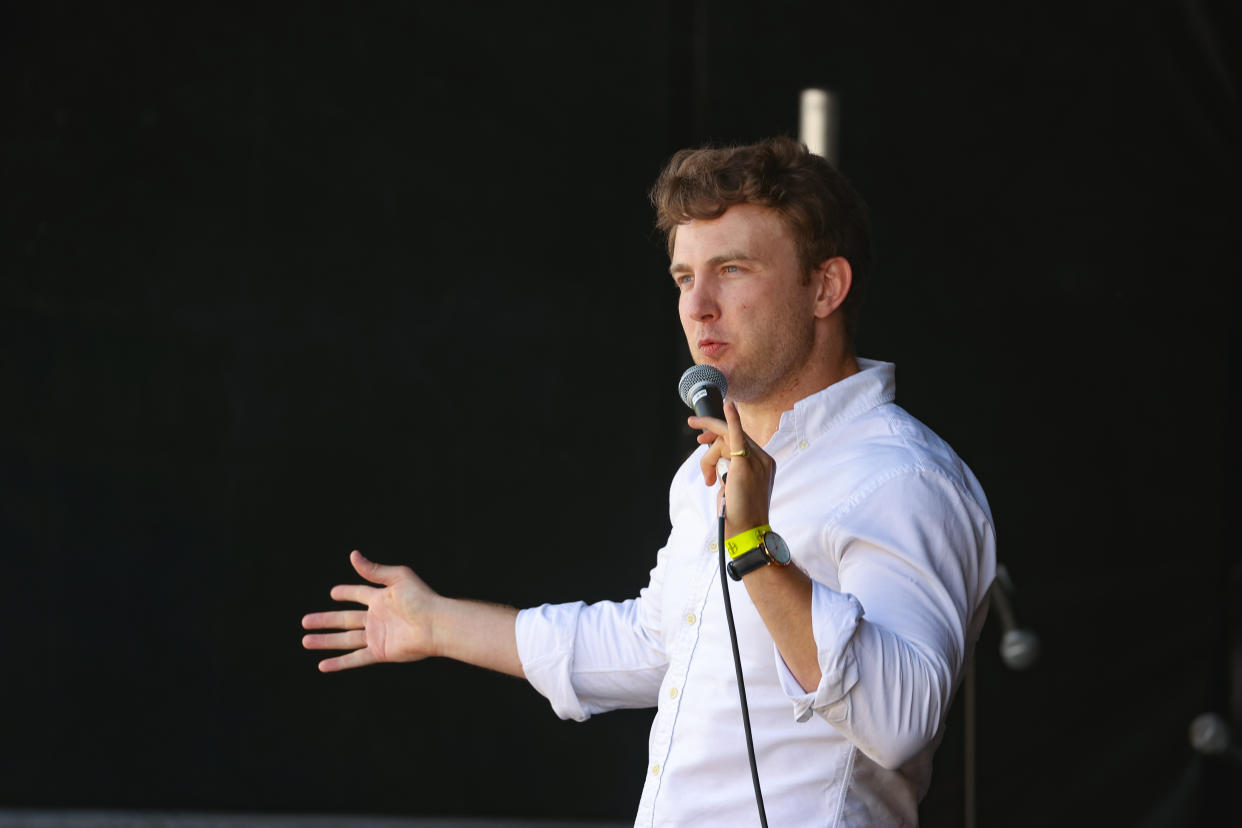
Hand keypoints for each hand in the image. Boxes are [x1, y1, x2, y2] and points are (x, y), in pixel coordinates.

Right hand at [301, 550, 442, 671]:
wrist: (436, 624)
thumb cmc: (421, 598)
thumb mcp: (397, 578)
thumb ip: (374, 570)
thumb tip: (353, 555)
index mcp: (382, 598)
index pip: (358, 594)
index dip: (346, 593)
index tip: (333, 593)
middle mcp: (377, 617)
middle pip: (344, 620)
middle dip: (325, 620)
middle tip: (304, 621)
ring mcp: (377, 636)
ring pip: (345, 640)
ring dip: (325, 641)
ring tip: (305, 640)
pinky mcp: (379, 652)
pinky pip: (355, 658)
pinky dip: (339, 662)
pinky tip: (322, 665)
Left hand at [687, 399, 775, 536]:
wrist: (746, 531)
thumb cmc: (740, 514)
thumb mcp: (735, 488)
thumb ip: (730, 471)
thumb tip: (716, 465)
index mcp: (764, 464)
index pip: (740, 440)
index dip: (719, 436)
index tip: (703, 439)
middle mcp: (764, 459)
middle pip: (731, 438)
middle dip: (710, 439)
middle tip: (694, 433)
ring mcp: (757, 460)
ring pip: (724, 441)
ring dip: (709, 459)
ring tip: (711, 482)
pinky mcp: (744, 463)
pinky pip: (737, 435)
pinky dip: (732, 420)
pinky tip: (728, 405)